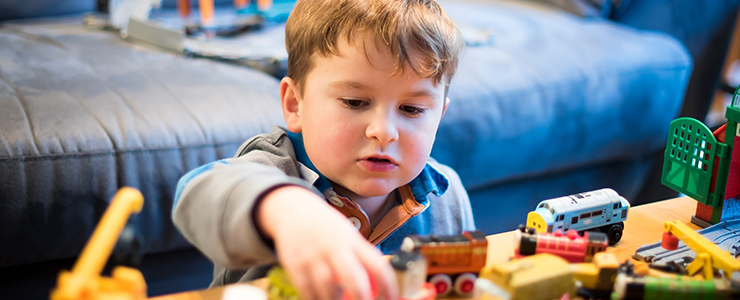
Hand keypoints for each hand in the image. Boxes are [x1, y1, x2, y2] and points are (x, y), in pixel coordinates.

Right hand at [258, 186, 397, 299]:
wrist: (292, 208)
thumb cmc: (326, 227)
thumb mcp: (347, 235)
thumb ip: (361, 258)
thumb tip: (378, 286)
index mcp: (353, 241)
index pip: (378, 266)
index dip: (389, 287)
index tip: (392, 299)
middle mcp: (335, 247)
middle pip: (354, 279)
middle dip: (362, 299)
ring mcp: (314, 256)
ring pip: (328, 288)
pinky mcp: (295, 263)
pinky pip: (307, 290)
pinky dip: (314, 299)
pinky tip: (320, 298)